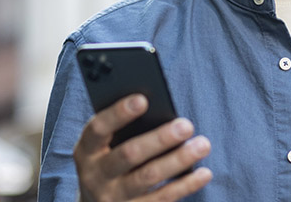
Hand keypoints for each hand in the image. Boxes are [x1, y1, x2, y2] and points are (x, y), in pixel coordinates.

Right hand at [73, 94, 212, 201]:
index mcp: (86, 150)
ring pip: (148, 177)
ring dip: (178, 160)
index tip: (143, 99)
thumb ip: (122, 129)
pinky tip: (204, 173)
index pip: (98, 129)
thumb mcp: (105, 146)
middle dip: (159, 139)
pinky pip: (162, 199)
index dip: (118, 113)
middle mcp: (95, 176)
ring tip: (202, 145)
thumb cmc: (109, 160)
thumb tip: (160, 113)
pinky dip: (185, 185)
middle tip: (186, 125)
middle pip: (129, 154)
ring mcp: (113, 198)